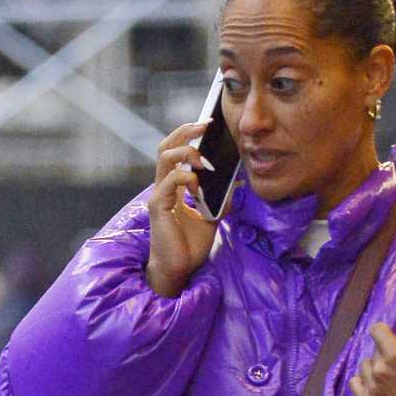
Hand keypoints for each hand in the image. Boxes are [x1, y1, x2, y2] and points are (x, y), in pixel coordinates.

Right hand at [146, 120, 217, 298]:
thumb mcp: (211, 218)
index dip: (190, 135)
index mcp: (173, 186)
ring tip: (204, 161)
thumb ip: (219, 199)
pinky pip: (170, 181)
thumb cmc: (190, 246)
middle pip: (167, 146)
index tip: (209, 125)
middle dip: (186, 131)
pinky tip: (197, 185)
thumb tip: (237, 184)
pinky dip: (185, 177)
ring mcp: (159, 195)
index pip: (176, 151)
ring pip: (165, 157)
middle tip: (206, 125)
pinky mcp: (158, 206)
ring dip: (187, 152)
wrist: (179, 270)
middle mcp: (163, 186)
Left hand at [349, 302, 395, 395]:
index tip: (392, 339)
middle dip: (384, 353)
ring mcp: (371, 387)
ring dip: (374, 367)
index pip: (376, 330)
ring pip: (364, 366)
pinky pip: (355, 383)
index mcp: (395, 354)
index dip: (384, 332)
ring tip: (389, 377)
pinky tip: (375, 385)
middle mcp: (379, 368)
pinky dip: (362, 382)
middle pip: (373, 350)